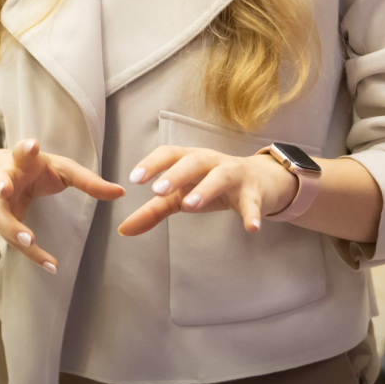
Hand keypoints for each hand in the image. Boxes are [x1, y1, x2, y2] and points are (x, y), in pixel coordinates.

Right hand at [0, 139, 123, 271]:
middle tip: (5, 190)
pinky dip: (32, 255)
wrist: (0, 178)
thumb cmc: (37, 171)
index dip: (25, 148)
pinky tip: (51, 266)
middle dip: (1, 186)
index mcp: (22, 161)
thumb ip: (88, 181)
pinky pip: (14, 241)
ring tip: (29, 240)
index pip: (22, 152)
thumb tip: (121, 192)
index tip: (31, 145)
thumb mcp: (62, 170)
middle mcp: (5, 179)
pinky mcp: (1, 223)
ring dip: (11, 228)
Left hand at [117, 146, 299, 236]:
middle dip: (175, 174)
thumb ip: (153, 211)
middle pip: (193, 162)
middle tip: (157, 190)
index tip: (134, 178)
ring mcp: (235, 174)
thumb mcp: (182, 195)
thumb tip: (123, 230)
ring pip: (220, 177)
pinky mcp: (255, 193)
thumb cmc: (212, 185)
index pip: (169, 153)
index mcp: (191, 158)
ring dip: (205, 189)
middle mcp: (212, 161)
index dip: (152, 163)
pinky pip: (253, 203)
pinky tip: (251, 229)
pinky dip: (252, 214)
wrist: (261, 182)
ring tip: (189, 206)